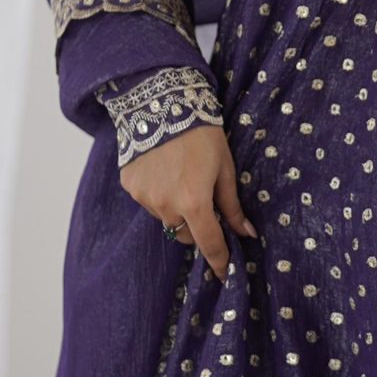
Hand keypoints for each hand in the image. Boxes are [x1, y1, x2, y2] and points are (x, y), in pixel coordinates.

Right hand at [120, 123, 258, 282]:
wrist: (161, 102)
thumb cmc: (202, 134)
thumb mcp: (225, 168)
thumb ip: (231, 205)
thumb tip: (246, 233)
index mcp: (194, 204)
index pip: (209, 244)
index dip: (219, 261)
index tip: (224, 273)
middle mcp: (166, 207)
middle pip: (184, 233)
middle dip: (196, 226)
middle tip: (203, 202)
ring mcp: (144, 198)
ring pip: (165, 218)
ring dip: (175, 209)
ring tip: (180, 177)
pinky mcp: (130, 186)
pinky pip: (148, 200)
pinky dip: (158, 193)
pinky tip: (162, 169)